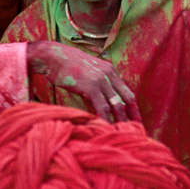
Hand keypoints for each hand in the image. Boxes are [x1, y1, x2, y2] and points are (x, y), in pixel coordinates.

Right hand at [26, 41, 141, 122]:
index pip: (126, 91)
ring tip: (122, 132)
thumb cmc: (66, 65)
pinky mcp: (91, 86)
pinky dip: (106, 118)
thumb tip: (97, 106)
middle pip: (126, 98)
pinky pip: (103, 106)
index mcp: (109, 70)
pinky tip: (106, 126)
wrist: (53, 57)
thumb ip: (95, 88)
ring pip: (117, 104)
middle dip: (131, 115)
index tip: (136, 118)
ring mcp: (101, 80)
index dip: (132, 106)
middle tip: (134, 128)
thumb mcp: (86, 74)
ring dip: (120, 119)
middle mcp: (109, 74)